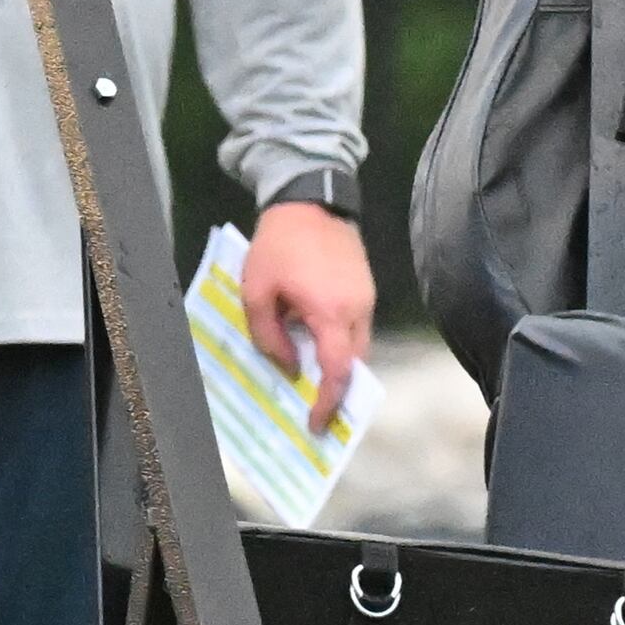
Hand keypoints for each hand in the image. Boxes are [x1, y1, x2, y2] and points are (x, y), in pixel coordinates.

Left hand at [240, 200, 375, 432]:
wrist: (310, 200)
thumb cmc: (278, 246)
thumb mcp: (257, 293)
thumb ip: (270, 337)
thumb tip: (289, 368)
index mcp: (331, 312)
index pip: (337, 371)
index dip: (327, 402)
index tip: (316, 424)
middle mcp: (358, 309)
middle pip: (353, 363)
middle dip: (335, 389)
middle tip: (313, 408)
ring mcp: (367, 297)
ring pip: (358, 346)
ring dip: (338, 364)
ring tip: (312, 378)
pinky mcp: (366, 287)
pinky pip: (357, 327)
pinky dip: (340, 343)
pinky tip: (316, 343)